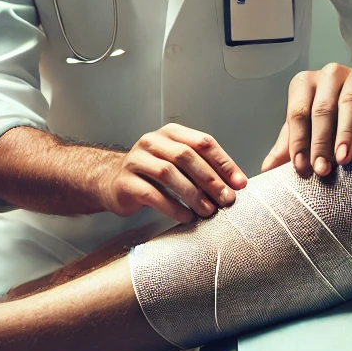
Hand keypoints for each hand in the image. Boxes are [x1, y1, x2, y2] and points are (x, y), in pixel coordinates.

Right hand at [92, 124, 247, 223]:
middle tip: (226, 199)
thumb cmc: (152, 174)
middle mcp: (152, 142)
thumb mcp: (177, 163)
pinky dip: (172, 207)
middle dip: (210, 180)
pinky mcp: (125, 182)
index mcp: (170, 133)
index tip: (239, 183)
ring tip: (208, 211)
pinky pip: (152, 194)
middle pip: (186, 156)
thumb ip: (203, 167)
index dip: (223, 163)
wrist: (112, 182)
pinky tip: (186, 217)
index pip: (203, 142)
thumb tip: (236, 184)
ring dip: (193, 194)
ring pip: (168, 174)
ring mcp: (136, 160)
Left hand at [262, 63, 351, 176]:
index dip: (298, 142)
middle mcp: (328, 75)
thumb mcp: (308, 127)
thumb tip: (266, 169)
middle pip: (321, 110)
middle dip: (320, 143)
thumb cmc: (333, 117)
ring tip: (342, 159)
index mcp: (304, 83)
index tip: (302, 168)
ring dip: (344, 134)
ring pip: (347, 104)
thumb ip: (288, 145)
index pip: (298, 113)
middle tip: (322, 169)